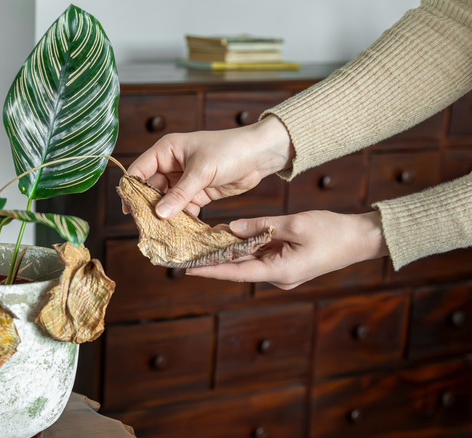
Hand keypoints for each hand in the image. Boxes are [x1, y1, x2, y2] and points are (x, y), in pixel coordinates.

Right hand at [126, 116, 291, 217]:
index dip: (132, 189)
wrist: (260, 155)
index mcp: (167, 151)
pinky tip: (180, 232)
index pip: (140, 170)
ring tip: (161, 233)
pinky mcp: (198, 193)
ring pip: (167, 201)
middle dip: (149, 207)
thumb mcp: (201, 171)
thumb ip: (180, 193)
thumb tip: (159, 214)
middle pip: (151, 189)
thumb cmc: (229, 150)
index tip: (129, 210)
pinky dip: (182, 219)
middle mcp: (171, 165)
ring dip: (165, 216)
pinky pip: (184, 208)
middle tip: (145, 227)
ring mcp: (184, 180)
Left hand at [187, 210, 388, 288]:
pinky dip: (246, 246)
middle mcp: (279, 277)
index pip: (236, 272)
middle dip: (214, 258)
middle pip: (239, 267)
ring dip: (229, 250)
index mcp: (280, 271)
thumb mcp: (295, 224)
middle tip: (188, 249)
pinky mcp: (288, 264)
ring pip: (249, 260)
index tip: (187, 269)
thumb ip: (261, 226)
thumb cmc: (333, 231)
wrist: (362, 239)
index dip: (210, 270)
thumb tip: (232, 228)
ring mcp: (283, 272)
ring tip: (203, 238)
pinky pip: (261, 255)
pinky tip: (230, 234)